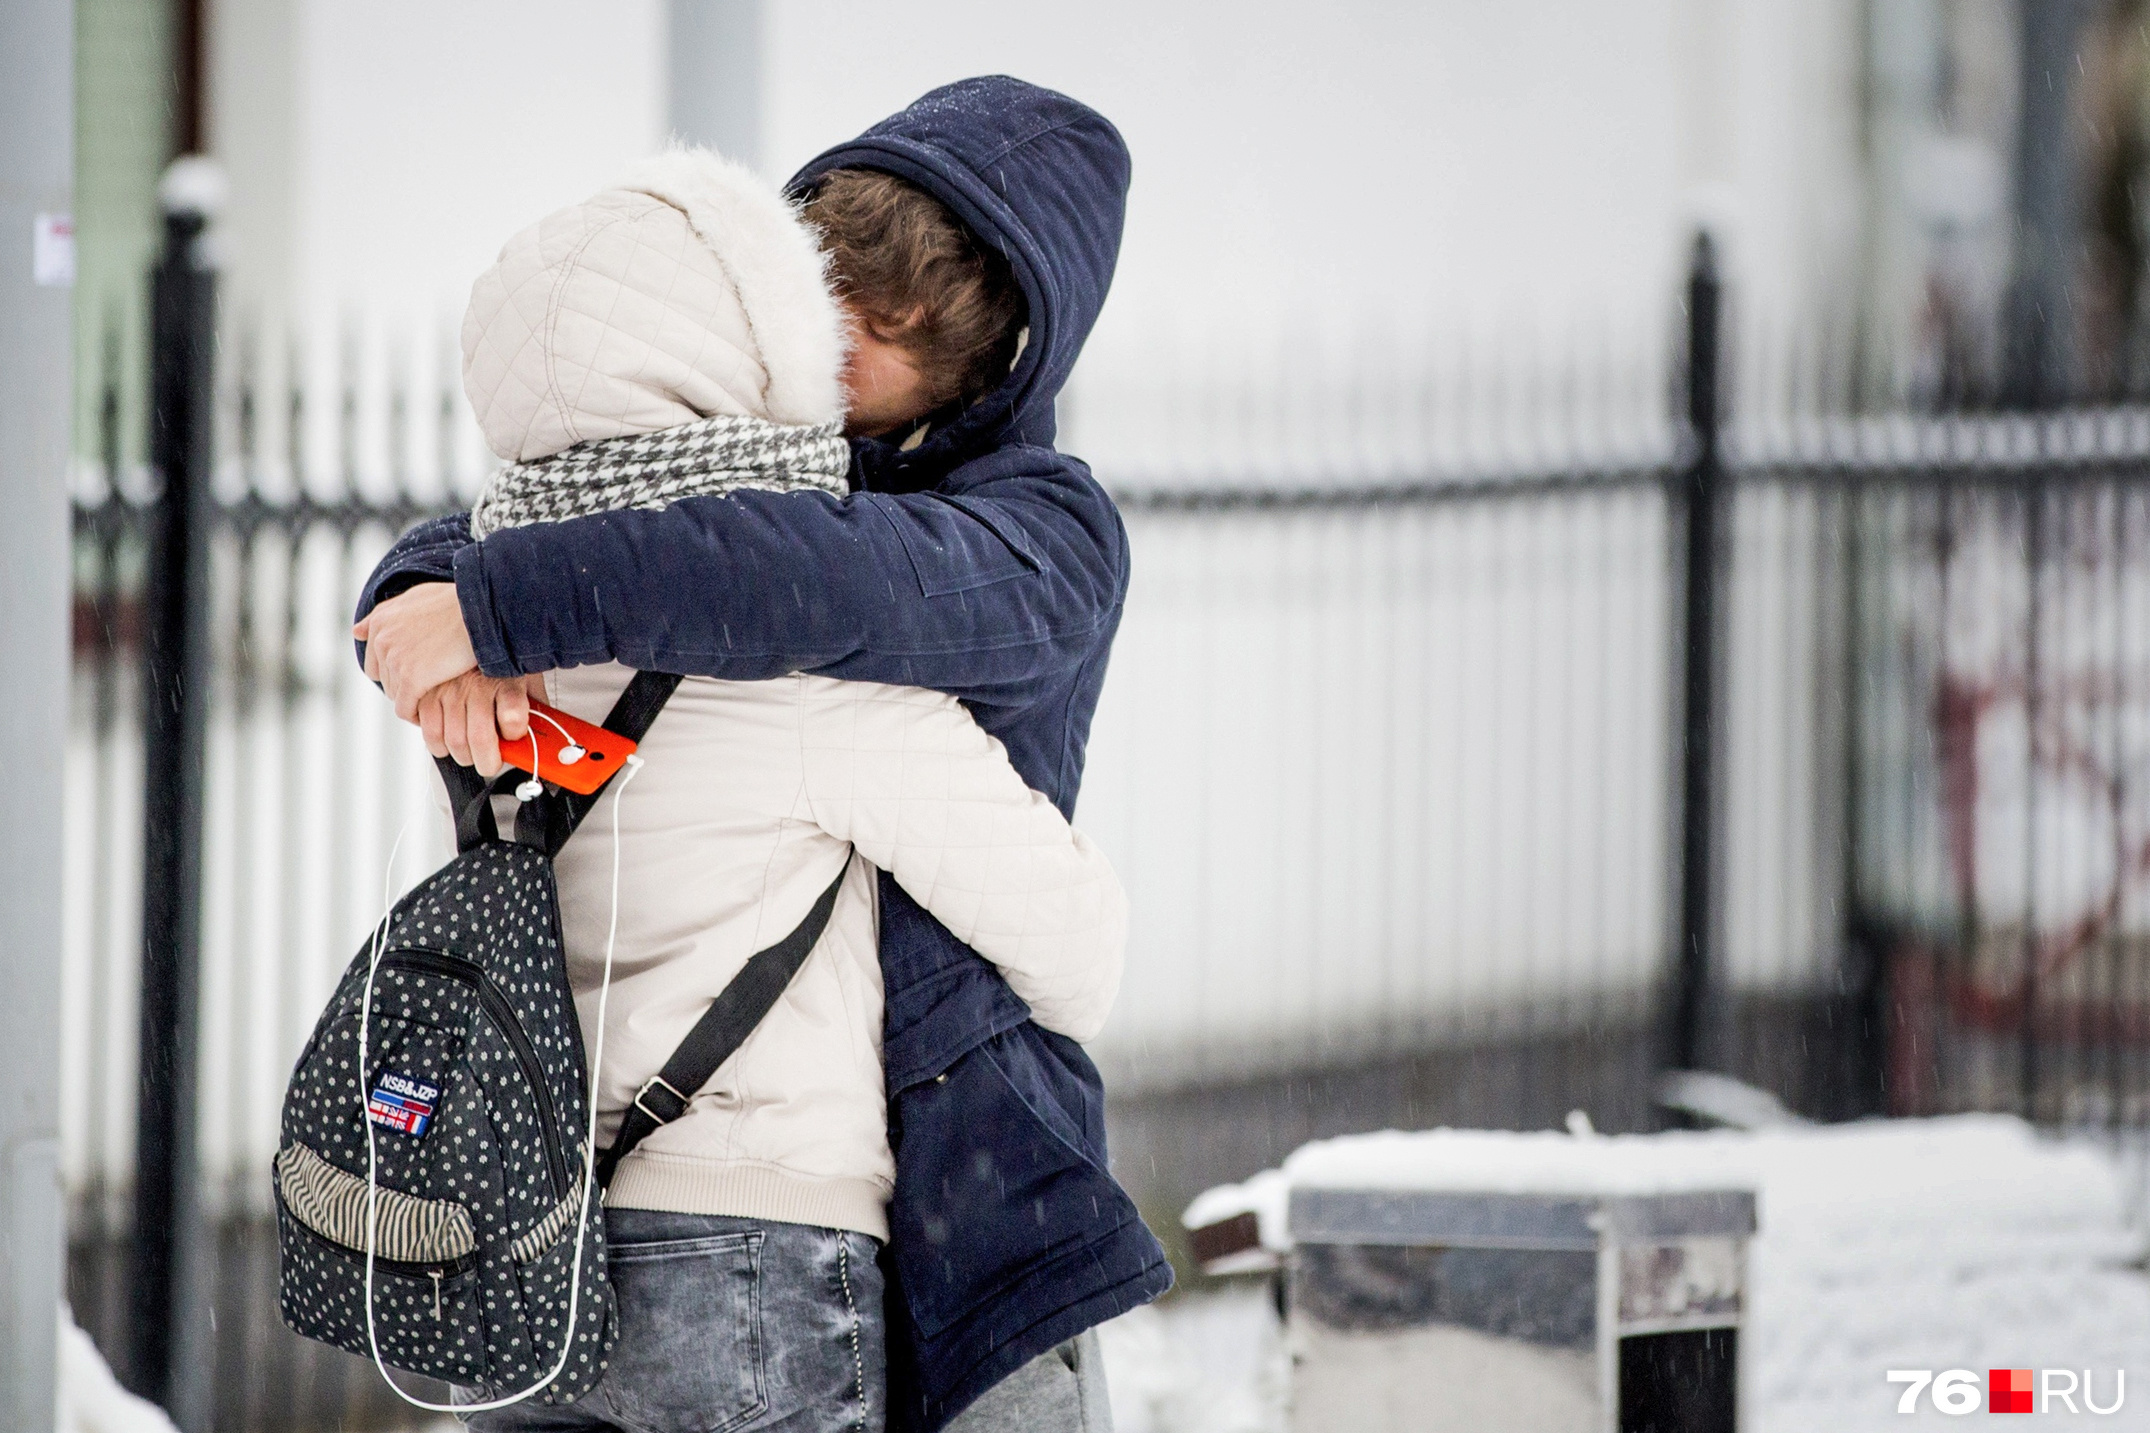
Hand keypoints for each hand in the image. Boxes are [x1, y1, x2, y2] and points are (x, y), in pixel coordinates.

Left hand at [354, 582, 479, 717]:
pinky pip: (405, 708)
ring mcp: (395, 659)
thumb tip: (356, 630)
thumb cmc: (458, 603)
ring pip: (395, 694)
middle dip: (404, 684)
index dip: (396, 670)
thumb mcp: (417, 596)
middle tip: (431, 688)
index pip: (376, 660)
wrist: (483, 610)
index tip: (419, 673)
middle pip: (385, 679)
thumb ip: (387, 612)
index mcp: (381, 619)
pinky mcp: (411, 678)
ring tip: (436, 700)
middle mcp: (382, 639)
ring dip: (413, 699)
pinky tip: (432, 715)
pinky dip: (416, 715)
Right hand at [415, 672, 549, 776]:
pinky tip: (450, 743)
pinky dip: (440, 746)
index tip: (515, 737)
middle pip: (480, 738)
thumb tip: (549, 734)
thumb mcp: (527, 678)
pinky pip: (431, 734)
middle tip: (491, 762)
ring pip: (455, 741)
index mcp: (507, 681)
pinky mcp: (428, 695)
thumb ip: (536, 706)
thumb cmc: (501, 663)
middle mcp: (477, 686)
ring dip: (466, 756)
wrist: (469, 636)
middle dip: (488, 761)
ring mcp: (450, 691)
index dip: (515, 733)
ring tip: (472, 753)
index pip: (513, 716)